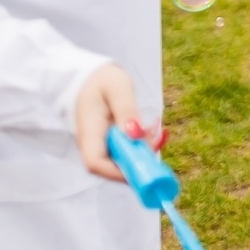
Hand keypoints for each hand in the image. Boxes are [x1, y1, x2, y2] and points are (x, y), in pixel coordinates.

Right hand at [74, 63, 161, 181]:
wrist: (91, 77)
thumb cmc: (102, 80)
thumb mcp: (118, 88)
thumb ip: (127, 110)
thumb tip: (134, 134)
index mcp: (89, 132)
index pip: (95, 163)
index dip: (117, 172)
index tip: (143, 166)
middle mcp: (92, 143)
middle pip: (111, 167)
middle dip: (139, 163)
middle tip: (159, 145)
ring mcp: (101, 144)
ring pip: (122, 160)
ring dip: (144, 153)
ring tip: (159, 136)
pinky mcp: (111, 141)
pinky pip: (127, 151)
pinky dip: (143, 146)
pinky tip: (155, 133)